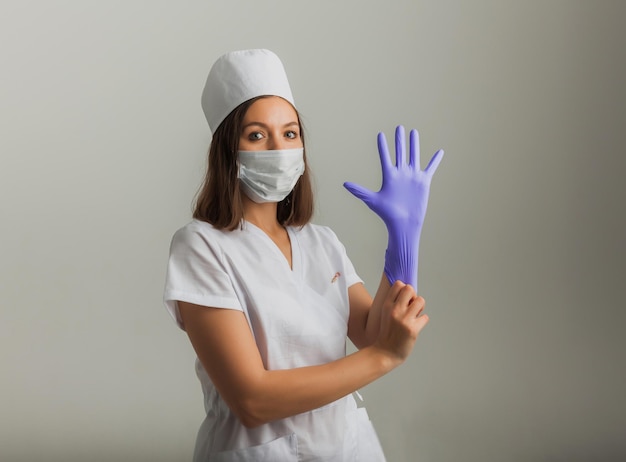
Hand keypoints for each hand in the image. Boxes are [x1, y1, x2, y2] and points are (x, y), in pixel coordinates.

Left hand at [344, 125, 442, 288]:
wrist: (404, 223)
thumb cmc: (387, 214)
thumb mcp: (372, 200)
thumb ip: (359, 190)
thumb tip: (344, 184)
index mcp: (389, 175)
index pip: (385, 156)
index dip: (383, 146)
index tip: (380, 135)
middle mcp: (401, 173)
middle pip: (400, 152)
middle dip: (399, 140)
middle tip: (399, 127)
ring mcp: (413, 176)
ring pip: (414, 156)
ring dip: (414, 144)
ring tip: (413, 132)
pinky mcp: (423, 181)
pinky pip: (431, 168)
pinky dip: (435, 160)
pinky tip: (439, 152)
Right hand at [373, 281, 427, 363]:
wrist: (384, 352)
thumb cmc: (387, 333)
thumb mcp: (385, 314)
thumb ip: (394, 303)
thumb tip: (409, 291)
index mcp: (387, 305)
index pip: (399, 284)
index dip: (405, 289)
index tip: (405, 299)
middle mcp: (395, 310)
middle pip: (410, 289)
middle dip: (413, 296)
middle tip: (411, 307)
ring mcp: (404, 319)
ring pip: (420, 300)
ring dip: (420, 308)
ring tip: (414, 316)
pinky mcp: (413, 329)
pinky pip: (425, 317)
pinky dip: (422, 321)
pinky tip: (415, 327)